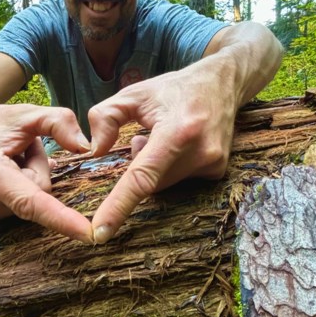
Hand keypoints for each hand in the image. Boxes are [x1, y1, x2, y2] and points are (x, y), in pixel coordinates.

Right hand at [0, 104, 93, 242]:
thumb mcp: (27, 113)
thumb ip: (60, 122)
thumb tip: (86, 148)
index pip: (30, 200)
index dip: (61, 218)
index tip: (88, 236)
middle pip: (38, 193)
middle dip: (37, 169)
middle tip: (17, 149)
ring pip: (31, 202)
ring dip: (28, 179)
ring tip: (7, 159)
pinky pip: (20, 208)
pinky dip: (19, 190)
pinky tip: (4, 172)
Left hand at [87, 70, 234, 242]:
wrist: (221, 84)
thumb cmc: (173, 89)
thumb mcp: (133, 93)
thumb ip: (105, 117)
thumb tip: (94, 150)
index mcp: (177, 131)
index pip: (142, 177)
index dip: (119, 206)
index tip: (101, 232)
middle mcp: (200, 151)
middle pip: (151, 182)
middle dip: (141, 165)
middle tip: (146, 135)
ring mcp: (212, 164)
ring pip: (164, 184)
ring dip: (156, 167)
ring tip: (167, 136)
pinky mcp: (217, 171)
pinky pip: (181, 181)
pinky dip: (171, 167)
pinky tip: (181, 144)